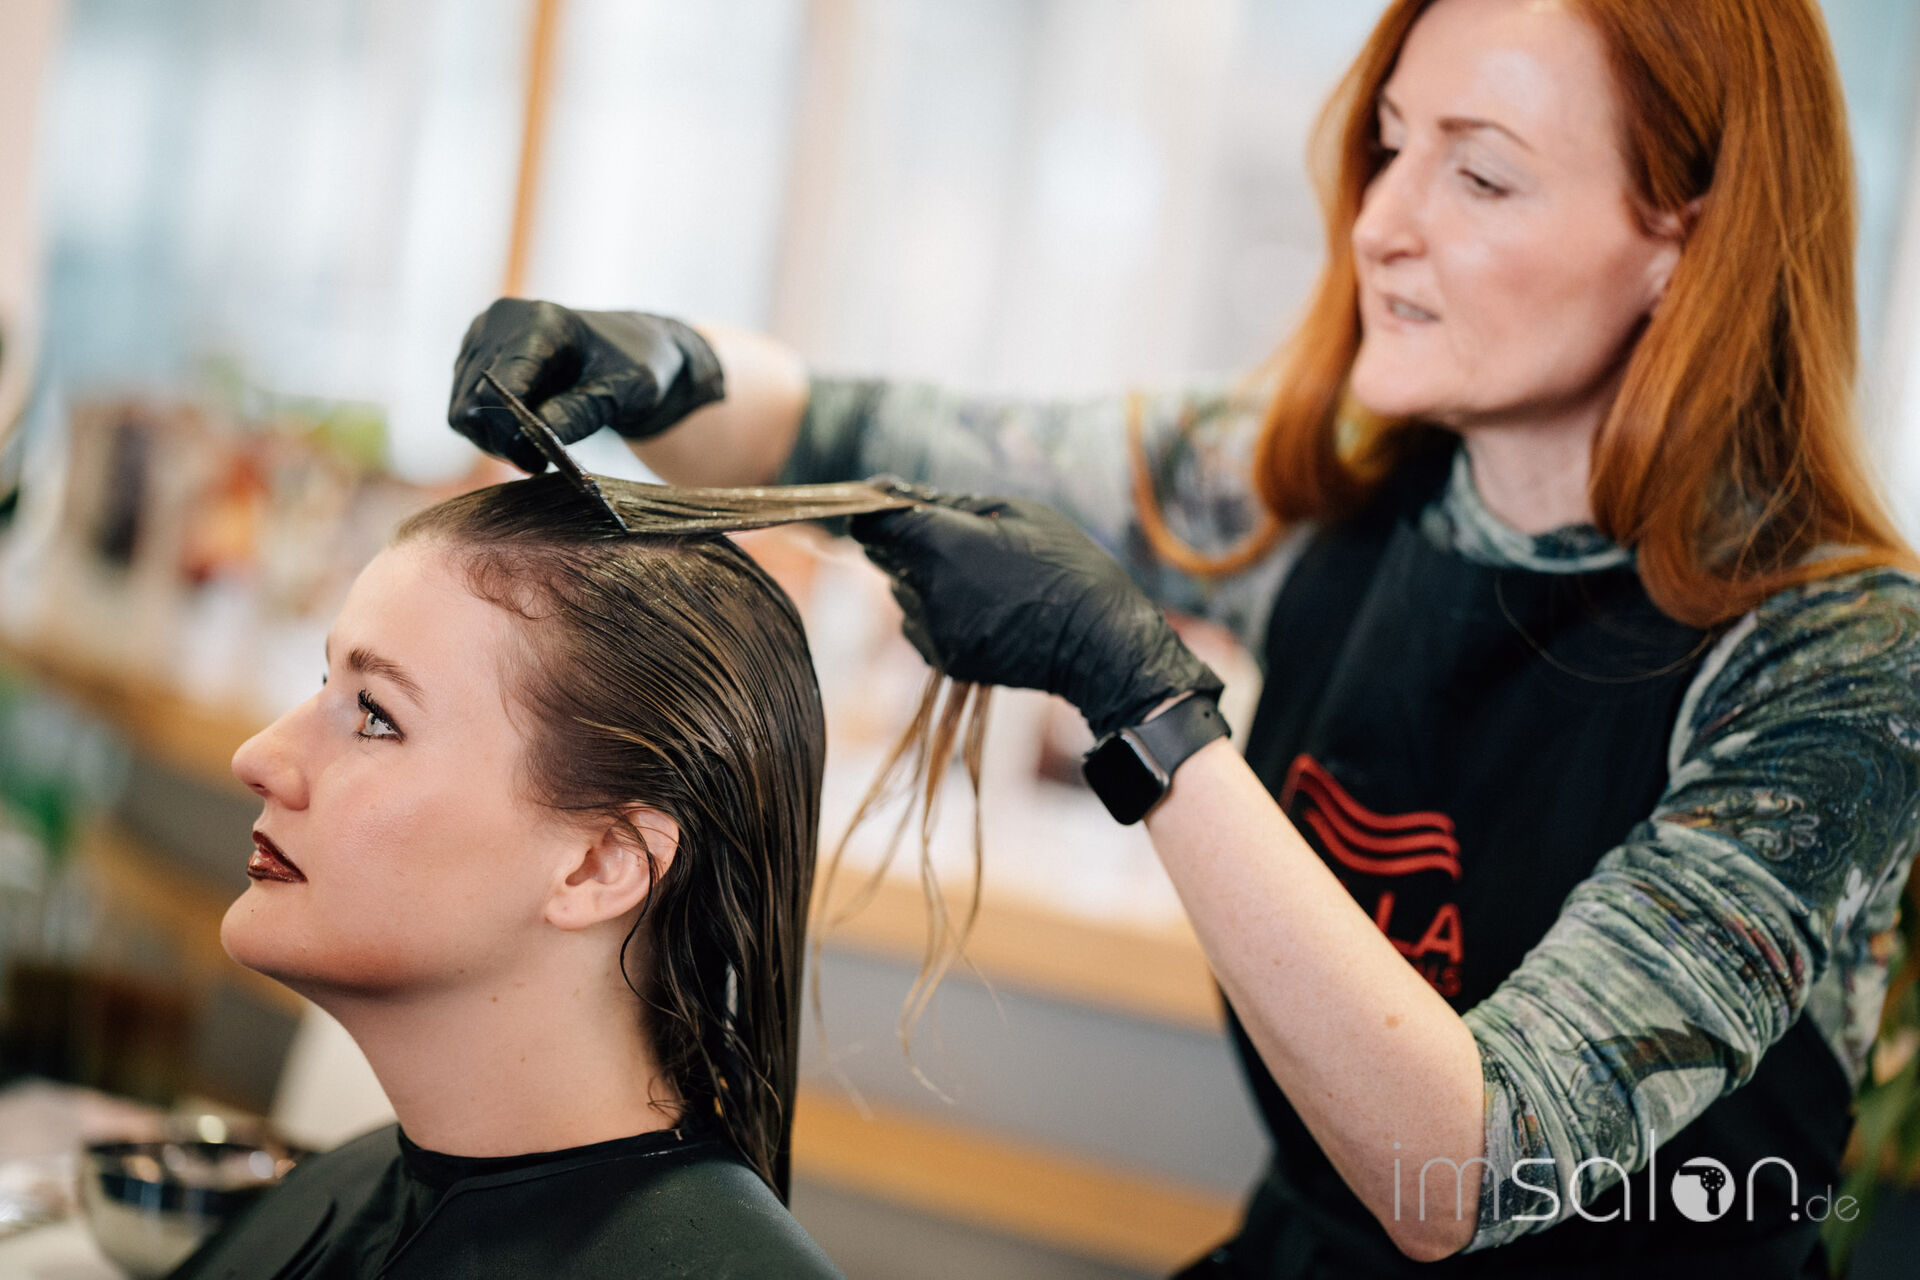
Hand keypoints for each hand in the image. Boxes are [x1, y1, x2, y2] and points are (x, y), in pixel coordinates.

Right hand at [448, 299, 724, 471]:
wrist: (629, 350)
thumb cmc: (633, 367)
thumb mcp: (621, 393)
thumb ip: (580, 412)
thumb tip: (533, 438)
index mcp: (540, 322)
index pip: (499, 385)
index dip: (511, 431)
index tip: (540, 461)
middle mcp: (499, 322)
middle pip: (473, 403)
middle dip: (504, 443)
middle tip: (541, 464)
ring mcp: (481, 338)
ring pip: (463, 412)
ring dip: (495, 442)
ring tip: (537, 452)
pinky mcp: (473, 357)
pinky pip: (465, 410)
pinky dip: (490, 432)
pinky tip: (525, 436)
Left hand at [850, 486, 1221, 737]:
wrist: (1096, 641)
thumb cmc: (1066, 565)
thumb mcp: (1019, 512)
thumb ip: (954, 504)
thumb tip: (908, 499)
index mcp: (944, 546)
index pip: (873, 523)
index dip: (872, 507)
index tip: (884, 500)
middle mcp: (928, 591)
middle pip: (885, 556)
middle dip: (903, 540)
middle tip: (945, 532)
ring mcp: (934, 630)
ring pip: (902, 591)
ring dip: (922, 576)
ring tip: (977, 573)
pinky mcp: (944, 659)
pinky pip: (918, 624)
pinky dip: (934, 610)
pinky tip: (978, 604)